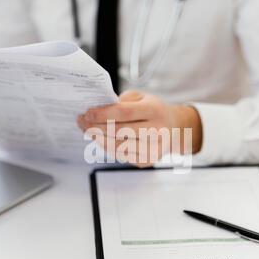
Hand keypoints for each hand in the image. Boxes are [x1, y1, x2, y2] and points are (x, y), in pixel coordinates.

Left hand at [77, 90, 202, 166]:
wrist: (176, 129)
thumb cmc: (154, 111)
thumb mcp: (142, 98)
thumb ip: (122, 102)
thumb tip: (97, 110)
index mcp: (155, 110)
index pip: (124, 112)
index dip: (103, 114)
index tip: (87, 113)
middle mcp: (157, 130)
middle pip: (119, 131)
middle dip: (96, 127)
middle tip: (82, 122)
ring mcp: (153, 148)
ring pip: (118, 147)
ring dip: (98, 140)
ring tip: (88, 131)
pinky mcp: (147, 160)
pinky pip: (122, 156)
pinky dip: (108, 148)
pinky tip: (100, 140)